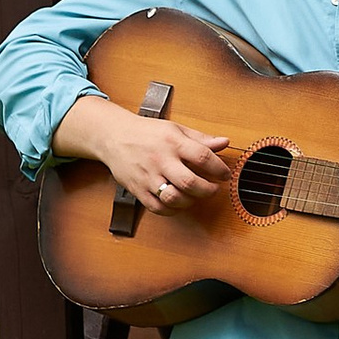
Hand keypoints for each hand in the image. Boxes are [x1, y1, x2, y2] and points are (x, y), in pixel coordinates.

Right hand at [56, 95, 230, 213]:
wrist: (113, 136)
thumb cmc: (147, 132)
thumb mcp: (176, 129)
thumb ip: (201, 138)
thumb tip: (224, 142)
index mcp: (172, 142)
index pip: (202, 156)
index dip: (219, 168)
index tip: (225, 174)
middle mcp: (160, 160)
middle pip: (189, 182)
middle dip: (208, 190)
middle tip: (214, 189)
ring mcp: (148, 177)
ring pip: (173, 198)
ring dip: (190, 201)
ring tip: (195, 196)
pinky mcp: (138, 189)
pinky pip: (158, 207)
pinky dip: (172, 210)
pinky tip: (179, 202)